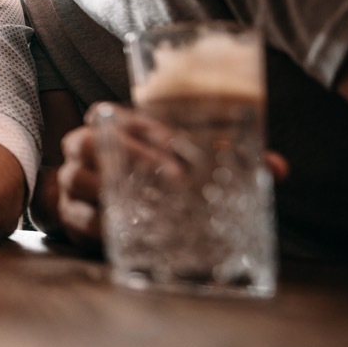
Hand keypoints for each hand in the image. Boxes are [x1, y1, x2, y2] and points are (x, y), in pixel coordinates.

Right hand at [57, 102, 290, 251]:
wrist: (90, 196)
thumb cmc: (142, 168)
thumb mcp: (174, 154)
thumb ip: (223, 158)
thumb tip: (277, 168)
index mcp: (107, 123)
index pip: (108, 112)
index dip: (140, 127)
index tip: (177, 145)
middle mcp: (82, 147)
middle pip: (87, 142)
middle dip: (129, 158)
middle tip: (173, 179)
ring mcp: (71, 182)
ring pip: (77, 180)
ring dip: (111, 194)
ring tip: (146, 209)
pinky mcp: (70, 216)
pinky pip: (79, 220)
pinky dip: (102, 228)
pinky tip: (127, 234)